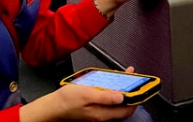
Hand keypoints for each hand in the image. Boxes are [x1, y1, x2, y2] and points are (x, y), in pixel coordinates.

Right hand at [19, 68, 138, 121]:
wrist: (52, 107)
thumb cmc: (66, 101)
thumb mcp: (86, 94)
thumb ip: (105, 97)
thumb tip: (121, 97)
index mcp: (102, 113)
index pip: (127, 110)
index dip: (136, 99)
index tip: (140, 88)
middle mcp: (102, 115)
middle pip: (123, 106)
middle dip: (130, 92)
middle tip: (133, 79)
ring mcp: (98, 112)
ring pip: (115, 103)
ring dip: (121, 91)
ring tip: (124, 77)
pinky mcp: (93, 108)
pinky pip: (107, 101)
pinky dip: (112, 92)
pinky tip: (110, 83)